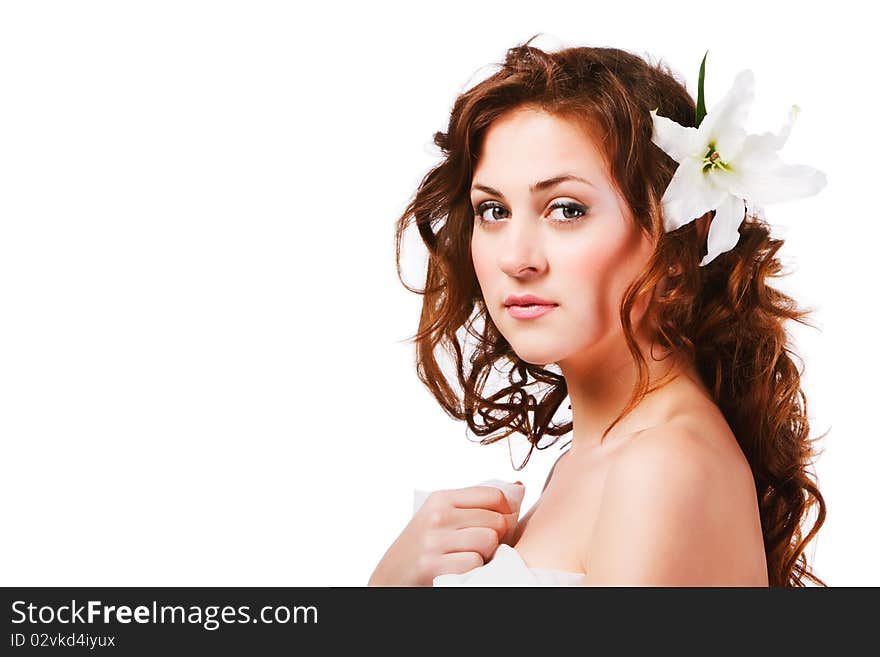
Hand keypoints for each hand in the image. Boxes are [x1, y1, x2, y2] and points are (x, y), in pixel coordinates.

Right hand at [368, 483, 524, 585]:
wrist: (389, 579)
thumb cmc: (423, 548)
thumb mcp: (441, 518)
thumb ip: (475, 504)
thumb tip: (520, 486)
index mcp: (441, 498)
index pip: (494, 494)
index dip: (506, 511)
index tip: (499, 524)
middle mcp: (437, 515)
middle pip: (497, 520)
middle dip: (495, 538)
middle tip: (477, 547)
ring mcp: (434, 541)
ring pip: (489, 541)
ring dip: (484, 556)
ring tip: (467, 558)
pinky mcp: (433, 566)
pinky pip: (475, 564)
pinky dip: (472, 571)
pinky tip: (457, 571)